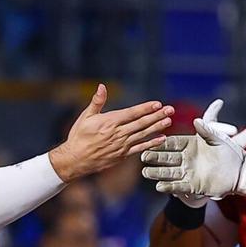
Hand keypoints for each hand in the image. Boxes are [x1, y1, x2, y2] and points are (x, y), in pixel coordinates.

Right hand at [49, 84, 173, 181]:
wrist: (75, 160)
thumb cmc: (79, 136)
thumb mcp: (86, 117)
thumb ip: (97, 102)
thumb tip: (102, 86)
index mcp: (109, 122)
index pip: (132, 113)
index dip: (146, 108)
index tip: (158, 104)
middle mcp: (118, 134)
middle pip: (141, 123)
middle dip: (157, 116)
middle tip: (170, 110)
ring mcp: (122, 145)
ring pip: (143, 134)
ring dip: (157, 127)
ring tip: (169, 121)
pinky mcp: (123, 155)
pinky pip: (140, 148)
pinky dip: (151, 143)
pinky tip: (161, 139)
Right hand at [142, 101, 245, 197]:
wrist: (240, 173)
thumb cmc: (230, 154)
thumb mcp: (219, 140)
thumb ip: (207, 131)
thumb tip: (197, 120)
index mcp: (191, 145)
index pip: (173, 143)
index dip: (162, 143)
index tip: (151, 141)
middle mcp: (187, 158)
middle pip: (167, 158)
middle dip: (155, 157)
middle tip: (143, 156)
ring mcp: (189, 172)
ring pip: (169, 172)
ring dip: (157, 173)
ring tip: (146, 173)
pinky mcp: (193, 185)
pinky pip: (179, 186)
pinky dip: (169, 186)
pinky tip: (159, 186)